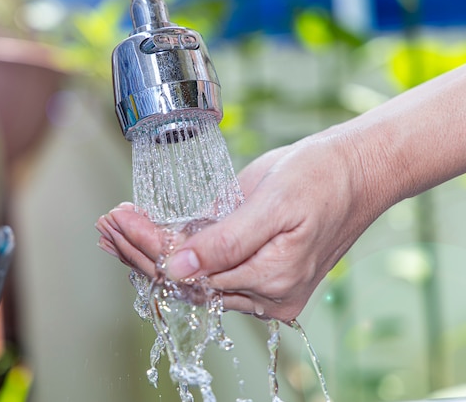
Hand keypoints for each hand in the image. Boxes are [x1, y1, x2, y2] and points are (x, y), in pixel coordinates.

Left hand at [97, 134, 386, 321]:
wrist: (359, 171)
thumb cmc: (322, 177)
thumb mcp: (275, 201)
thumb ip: (229, 239)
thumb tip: (180, 269)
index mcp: (273, 279)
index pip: (192, 272)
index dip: (149, 248)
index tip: (117, 220)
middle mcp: (267, 295)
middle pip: (186, 281)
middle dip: (141, 252)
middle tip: (107, 224)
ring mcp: (265, 289)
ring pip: (193, 280)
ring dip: (151, 256)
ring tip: (115, 231)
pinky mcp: (261, 274)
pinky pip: (208, 272)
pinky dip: (175, 255)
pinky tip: (148, 239)